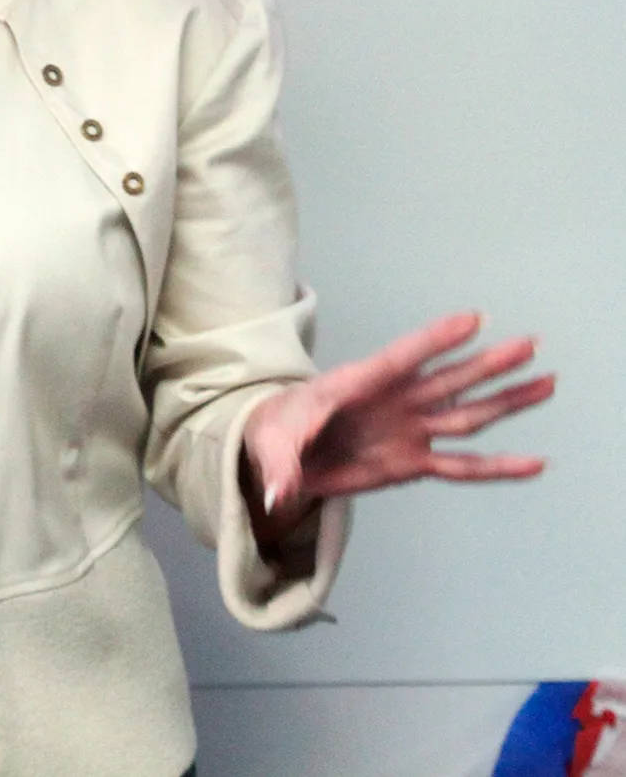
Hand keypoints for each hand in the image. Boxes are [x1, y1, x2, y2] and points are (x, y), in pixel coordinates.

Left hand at [241, 313, 554, 542]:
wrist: (278, 452)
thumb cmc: (273, 433)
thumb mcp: (268, 445)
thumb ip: (278, 468)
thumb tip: (276, 495)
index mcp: (354, 384)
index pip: (400, 357)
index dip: (435, 339)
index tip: (473, 319)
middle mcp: (390, 402)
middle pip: (447, 380)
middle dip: (487, 363)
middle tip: (530, 344)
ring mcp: (405, 429)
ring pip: (465, 414)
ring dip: (505, 400)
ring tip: (545, 382)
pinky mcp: (411, 461)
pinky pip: (461, 466)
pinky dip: (497, 467)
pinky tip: (532, 463)